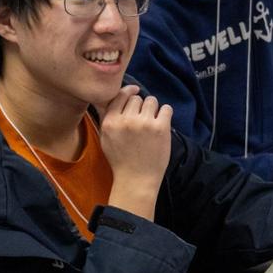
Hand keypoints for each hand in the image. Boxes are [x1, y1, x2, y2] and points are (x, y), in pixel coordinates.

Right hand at [100, 85, 172, 218]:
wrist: (137, 180)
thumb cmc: (121, 160)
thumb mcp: (106, 137)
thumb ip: (107, 116)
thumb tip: (111, 95)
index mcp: (111, 122)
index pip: (120, 95)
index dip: (129, 93)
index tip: (135, 92)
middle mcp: (126, 120)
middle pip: (137, 99)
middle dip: (141, 107)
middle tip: (142, 121)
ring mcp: (144, 123)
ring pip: (152, 100)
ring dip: (153, 109)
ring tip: (152, 123)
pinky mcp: (160, 128)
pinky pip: (166, 108)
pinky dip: (165, 114)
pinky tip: (161, 124)